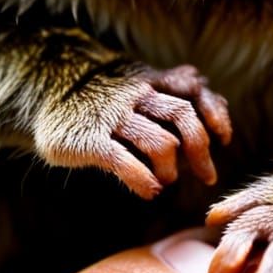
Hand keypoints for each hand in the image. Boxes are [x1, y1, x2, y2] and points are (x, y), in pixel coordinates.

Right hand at [37, 62, 231, 198]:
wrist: (48, 87)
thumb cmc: (104, 94)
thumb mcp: (139, 81)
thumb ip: (174, 89)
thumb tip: (210, 94)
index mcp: (152, 81)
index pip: (194, 90)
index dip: (215, 113)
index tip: (224, 138)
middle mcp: (137, 95)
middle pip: (183, 116)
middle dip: (200, 149)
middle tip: (207, 176)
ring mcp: (114, 117)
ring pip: (160, 141)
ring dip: (171, 168)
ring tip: (167, 181)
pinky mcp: (90, 141)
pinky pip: (123, 161)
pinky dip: (142, 180)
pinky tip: (149, 191)